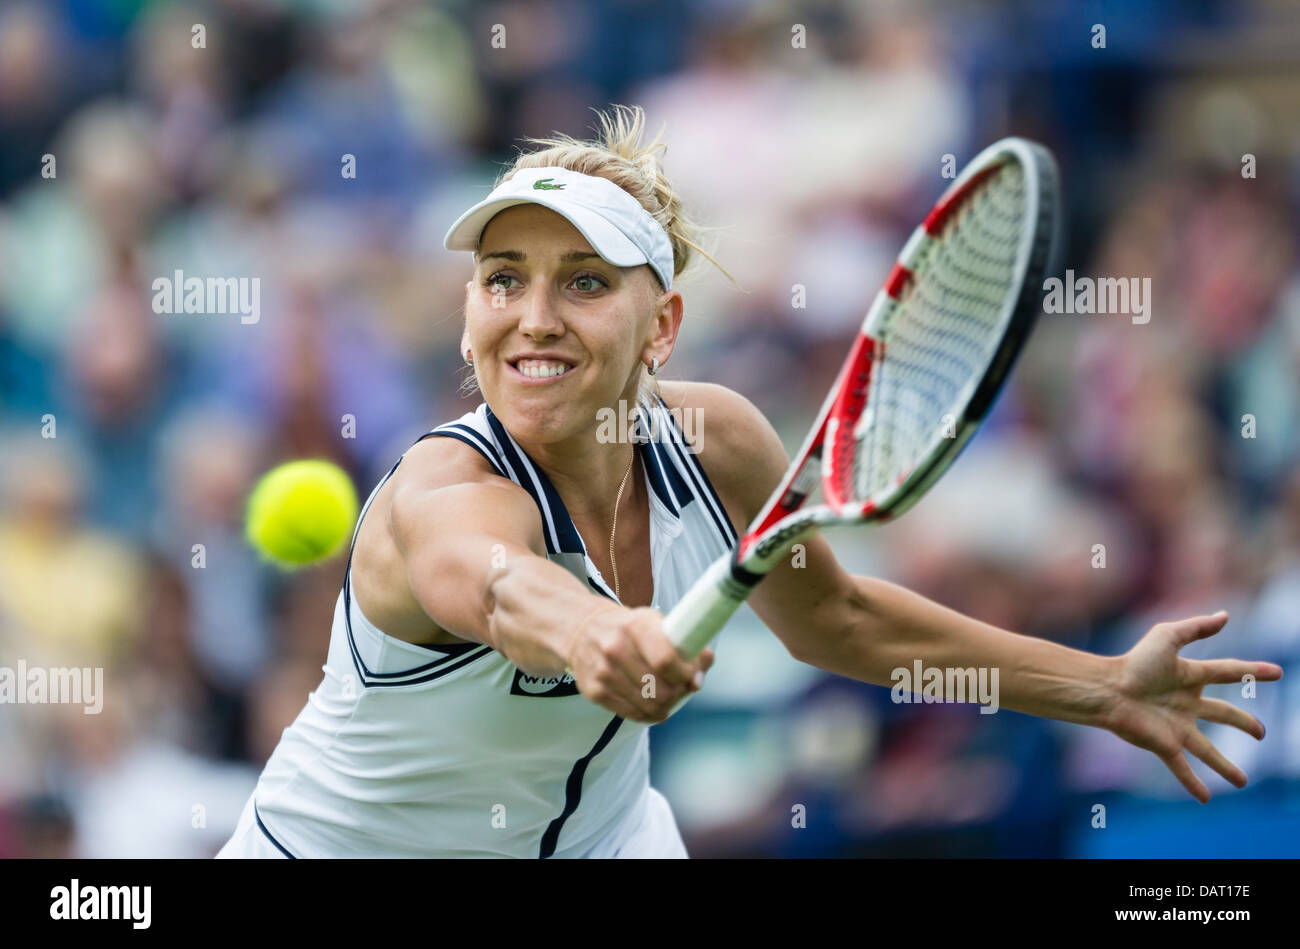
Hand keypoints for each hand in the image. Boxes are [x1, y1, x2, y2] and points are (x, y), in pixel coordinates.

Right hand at [567, 605, 714, 722]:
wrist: (582, 631)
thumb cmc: (628, 628)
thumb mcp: (654, 623)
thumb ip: (683, 642)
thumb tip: (705, 664)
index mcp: (635, 625)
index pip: (666, 660)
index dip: (686, 674)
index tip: (694, 677)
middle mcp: (615, 648)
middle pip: (661, 689)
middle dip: (679, 693)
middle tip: (683, 689)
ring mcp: (602, 672)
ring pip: (649, 706)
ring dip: (666, 706)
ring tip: (669, 696)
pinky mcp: (594, 692)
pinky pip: (633, 714)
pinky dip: (649, 714)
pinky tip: (652, 704)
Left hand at [1100, 610, 1282, 801]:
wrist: (1108, 689)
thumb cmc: (1134, 662)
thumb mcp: (1168, 637)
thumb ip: (1196, 627)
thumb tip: (1225, 615)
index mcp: (1189, 676)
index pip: (1229, 673)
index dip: (1253, 672)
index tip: (1277, 672)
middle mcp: (1186, 703)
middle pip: (1223, 714)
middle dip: (1243, 723)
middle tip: (1260, 732)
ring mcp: (1177, 726)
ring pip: (1208, 750)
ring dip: (1225, 766)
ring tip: (1241, 782)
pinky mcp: (1165, 744)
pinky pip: (1183, 768)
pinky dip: (1193, 783)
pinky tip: (1205, 799)